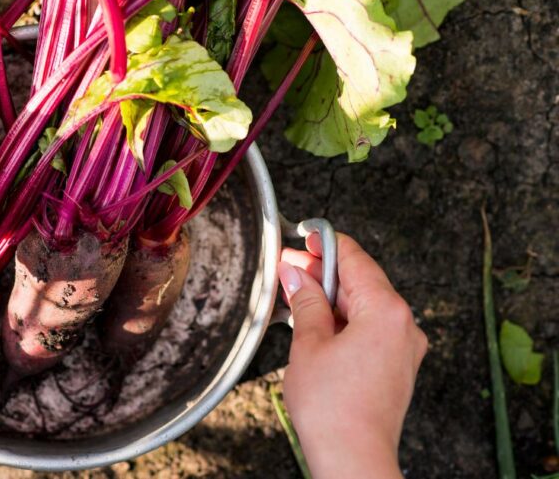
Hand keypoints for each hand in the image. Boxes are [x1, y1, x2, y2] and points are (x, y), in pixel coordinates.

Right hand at [278, 233, 426, 478]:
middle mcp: (404, 324)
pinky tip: (316, 323)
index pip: (354, 258)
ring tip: (296, 298)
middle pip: (361, 280)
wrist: (353, 459)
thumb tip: (296, 275)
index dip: (324, 243)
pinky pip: (372, 327)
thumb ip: (305, 301)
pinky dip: (344, 319)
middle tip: (288, 268)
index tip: (303, 236)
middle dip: (323, 272)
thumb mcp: (309, 344)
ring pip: (366, 304)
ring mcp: (404, 347)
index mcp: (386, 311)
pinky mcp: (398, 365)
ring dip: (331, 297)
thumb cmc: (333, 409)